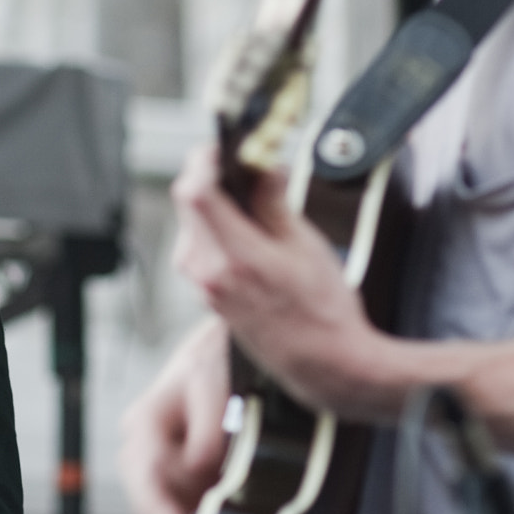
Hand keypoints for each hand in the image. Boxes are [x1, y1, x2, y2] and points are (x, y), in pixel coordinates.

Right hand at [118, 319, 230, 513]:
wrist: (238, 343)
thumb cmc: (222, 354)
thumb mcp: (212, 377)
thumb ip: (204, 422)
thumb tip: (199, 467)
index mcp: (147, 424)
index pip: (148, 481)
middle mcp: (148, 448)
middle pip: (152, 508)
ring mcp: (167, 465)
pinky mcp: (189, 477)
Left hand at [169, 146, 378, 417]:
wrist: (323, 366)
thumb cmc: (323, 313)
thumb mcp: (305, 246)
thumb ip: (274, 203)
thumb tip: (262, 168)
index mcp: (233, 257)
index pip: (195, 192)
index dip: (204, 160)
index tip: (223, 148)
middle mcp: (208, 272)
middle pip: (189, 203)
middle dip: (213, 177)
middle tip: (246, 167)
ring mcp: (202, 286)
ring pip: (193, 223)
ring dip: (216, 203)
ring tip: (256, 199)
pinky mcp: (206, 294)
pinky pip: (200, 246)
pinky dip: (217, 227)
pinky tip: (249, 228)